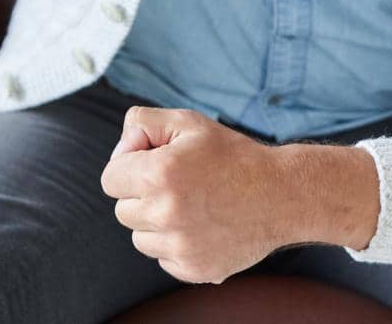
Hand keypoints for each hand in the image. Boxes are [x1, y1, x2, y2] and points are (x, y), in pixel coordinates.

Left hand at [100, 105, 295, 283]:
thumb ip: (143, 123)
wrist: (281, 194)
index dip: (129, 167)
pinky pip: (163, 259)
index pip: (110, 179)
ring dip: (157, 223)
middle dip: (142, 195)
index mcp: (158, 174)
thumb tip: (122, 149)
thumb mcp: (189, 122)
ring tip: (192, 205)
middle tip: (178, 184)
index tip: (154, 164)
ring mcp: (179, 246)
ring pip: (140, 238)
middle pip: (122, 210)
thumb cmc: (232, 155)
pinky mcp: (193, 269)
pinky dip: (176, 245)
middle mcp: (165, 213)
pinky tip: (203, 225)